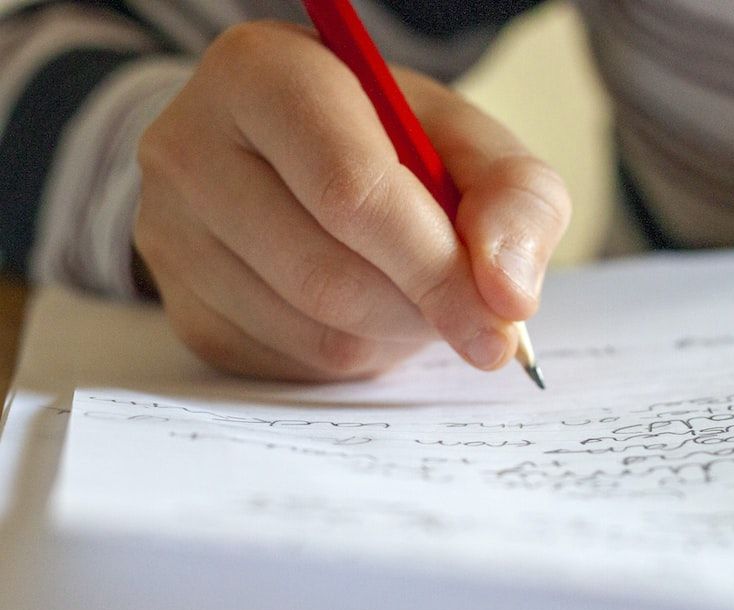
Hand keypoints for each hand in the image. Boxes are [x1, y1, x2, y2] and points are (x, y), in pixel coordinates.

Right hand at [135, 21, 569, 380]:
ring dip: (390, 334)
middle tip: (466, 312)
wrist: (298, 163)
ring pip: (311, 330)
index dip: (436, 267)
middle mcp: (189, 148)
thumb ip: (516, 199)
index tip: (498, 321)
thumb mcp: (469, 144)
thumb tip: (508, 294)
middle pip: (328, 274)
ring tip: (410, 293)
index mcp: (263, 73)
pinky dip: (351, 354)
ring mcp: (170, 235)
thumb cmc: (391, 145)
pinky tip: (362, 312)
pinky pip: (288, 365)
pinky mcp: (180, 306)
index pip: (351, 191)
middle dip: (420, 309)